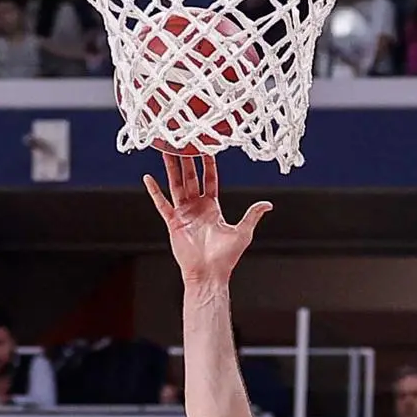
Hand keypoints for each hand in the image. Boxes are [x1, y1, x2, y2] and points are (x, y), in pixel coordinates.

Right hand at [144, 152, 271, 286]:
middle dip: (187, 160)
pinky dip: (155, 192)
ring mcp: (184, 214)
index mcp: (212, 207)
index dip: (208, 164)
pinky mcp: (173, 222)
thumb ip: (252, 215)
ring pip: (176, 185)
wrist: (209, 274)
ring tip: (166, 151)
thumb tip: (268, 204)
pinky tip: (148, 178)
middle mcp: (197, 207)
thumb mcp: (242, 232)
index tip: (206, 147)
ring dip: (171, 168)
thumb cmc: (226, 258)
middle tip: (183, 141)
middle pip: (190, 177)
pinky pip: (162, 204)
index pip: (209, 179)